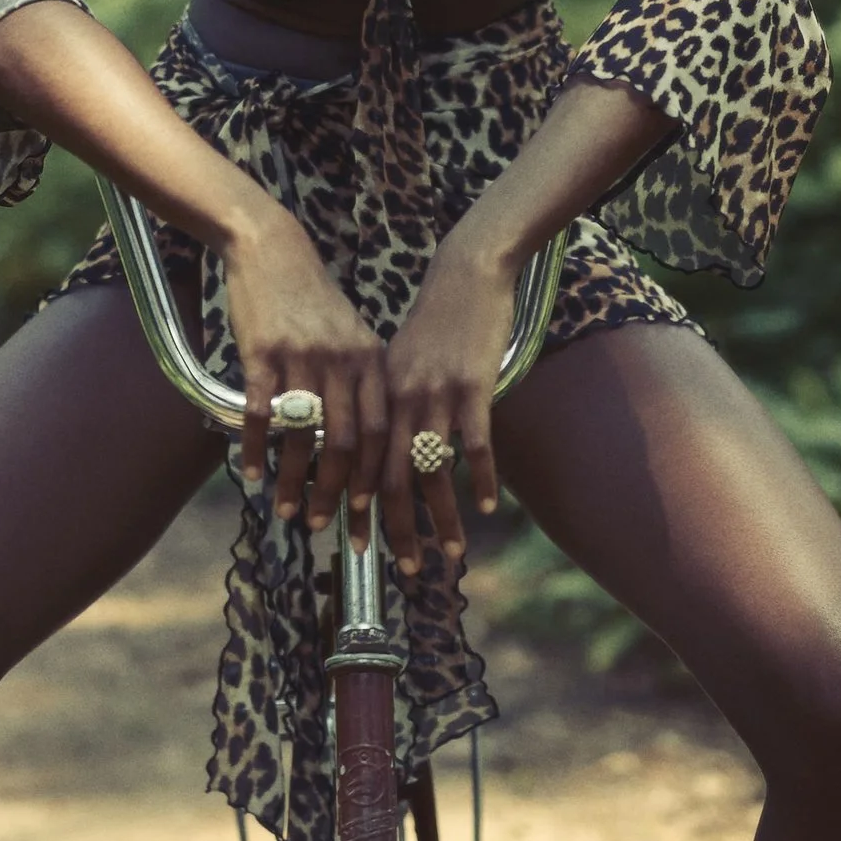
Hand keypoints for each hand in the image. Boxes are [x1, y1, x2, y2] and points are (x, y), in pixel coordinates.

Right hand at [222, 211, 387, 526]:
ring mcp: (302, 358)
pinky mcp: (262, 353)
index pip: (381, 433)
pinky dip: (257, 449)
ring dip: (294, 480)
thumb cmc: (311, 300)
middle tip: (327, 526)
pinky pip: (261, 412)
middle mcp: (342, 363)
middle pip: (346, 442)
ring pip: (304, 435)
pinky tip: (250, 473)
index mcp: (370, 362)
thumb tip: (365, 440)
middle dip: (338, 493)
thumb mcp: (349, 336)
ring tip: (286, 511)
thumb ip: (360, 382)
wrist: (272, 250)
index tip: (370, 515)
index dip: (376, 479)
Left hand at [377, 232, 512, 577]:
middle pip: (390, 477)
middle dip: (395, 527)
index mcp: (375, 395)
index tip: (353, 544)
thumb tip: (383, 450)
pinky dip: (480, 479)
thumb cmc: (432, 321)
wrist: (465, 273)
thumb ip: (390, 405)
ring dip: (442, 517)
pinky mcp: (472, 386)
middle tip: (401, 567)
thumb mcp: (399, 362)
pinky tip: (487, 506)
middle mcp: (398, 399)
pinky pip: (476, 444)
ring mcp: (435, 394)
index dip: (354, 507)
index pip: (357, 464)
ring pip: (432, 470)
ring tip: (452, 552)